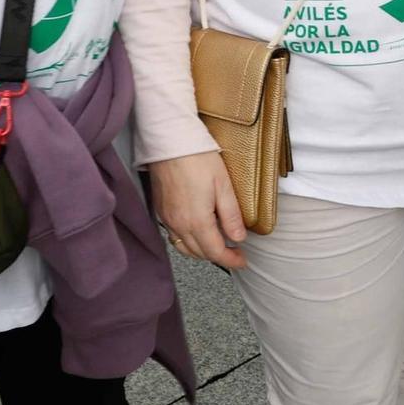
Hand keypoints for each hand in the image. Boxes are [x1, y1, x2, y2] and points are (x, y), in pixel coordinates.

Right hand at [147, 151, 247, 269]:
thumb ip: (231, 215)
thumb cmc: (198, 159)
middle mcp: (178, 225)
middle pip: (199, 253)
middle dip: (218, 257)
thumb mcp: (223, 185)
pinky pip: (174, 236)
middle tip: (234, 254)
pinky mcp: (161, 210)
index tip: (242, 261)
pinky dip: (188, 242)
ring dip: (202, 252)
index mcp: (196, 221)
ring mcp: (167, 219)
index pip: (215, 252)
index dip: (231, 260)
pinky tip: (198, 233)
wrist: (170, 143)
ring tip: (218, 245)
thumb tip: (238, 237)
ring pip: (184, 247)